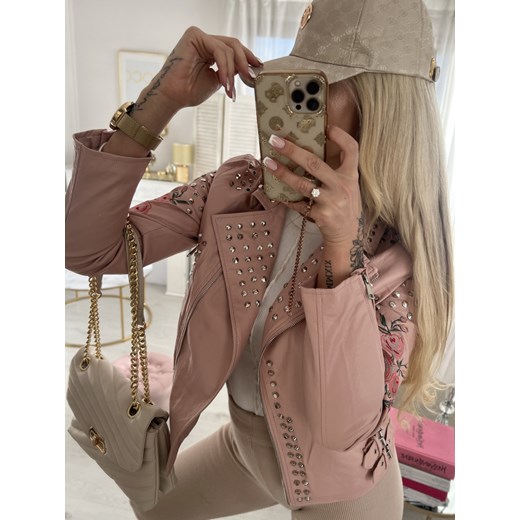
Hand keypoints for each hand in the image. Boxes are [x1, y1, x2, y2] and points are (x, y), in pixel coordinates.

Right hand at [135, 26, 260, 113]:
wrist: (174, 97)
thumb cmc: (191, 91)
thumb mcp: (219, 80)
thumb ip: (231, 71)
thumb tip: (250, 68)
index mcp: (210, 49)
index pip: (233, 48)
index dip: (247, 57)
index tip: (258, 68)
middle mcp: (205, 40)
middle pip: (233, 45)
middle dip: (244, 62)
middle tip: (250, 78)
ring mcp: (199, 36)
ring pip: (227, 49)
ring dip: (232, 71)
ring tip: (229, 88)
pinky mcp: (194, 35)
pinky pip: (219, 49)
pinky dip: (224, 67)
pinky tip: (223, 81)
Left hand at [263, 126, 363, 247]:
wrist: (346, 235)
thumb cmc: (343, 206)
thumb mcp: (348, 186)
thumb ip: (336, 170)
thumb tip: (311, 150)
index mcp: (350, 176)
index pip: (352, 150)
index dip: (341, 137)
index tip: (328, 127)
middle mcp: (342, 187)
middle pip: (315, 163)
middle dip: (292, 150)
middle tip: (276, 140)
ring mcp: (331, 201)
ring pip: (302, 184)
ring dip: (282, 172)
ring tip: (268, 162)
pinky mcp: (320, 215)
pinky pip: (298, 203)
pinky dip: (286, 197)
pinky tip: (275, 191)